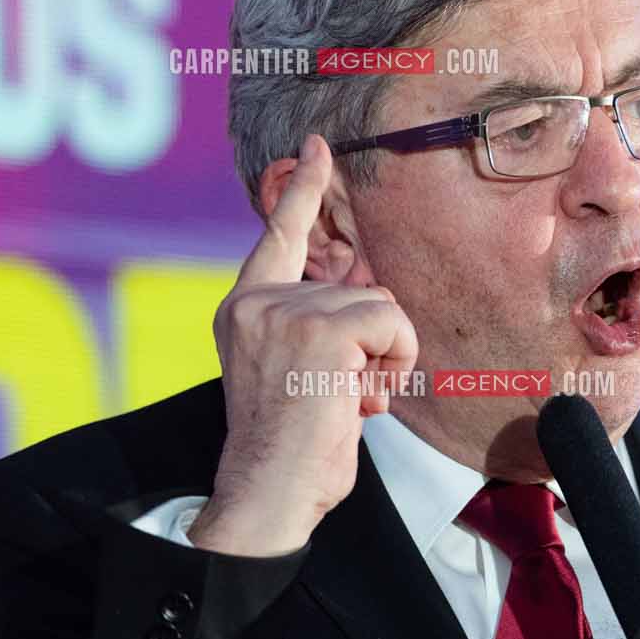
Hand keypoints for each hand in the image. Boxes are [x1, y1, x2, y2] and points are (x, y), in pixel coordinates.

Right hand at [189, 135, 418, 557]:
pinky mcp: (322, 327)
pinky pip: (393, 324)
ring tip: (351, 401)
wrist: (269, 490)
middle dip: (373, 345)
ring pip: (382, 307)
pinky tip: (362, 398)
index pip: (278, 236)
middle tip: (345, 395)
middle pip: (359, 288)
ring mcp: (287, 311)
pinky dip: (394, 363)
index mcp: (244, 310)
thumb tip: (374, 305)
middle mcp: (257, 302)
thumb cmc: (289, 448)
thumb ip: (320, 331)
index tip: (319, 149)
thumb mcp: (297, 375)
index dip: (303, 191)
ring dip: (385, 361)